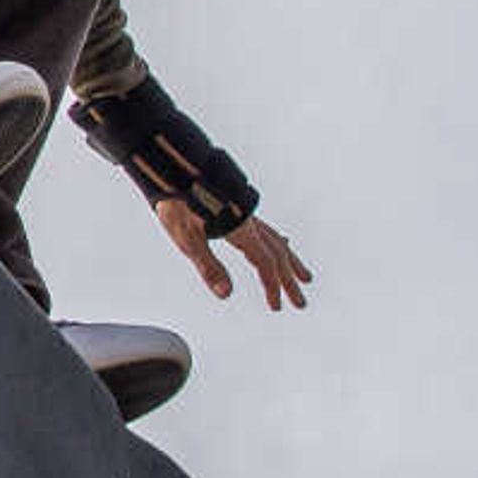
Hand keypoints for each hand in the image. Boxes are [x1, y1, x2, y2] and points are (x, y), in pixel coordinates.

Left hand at [156, 202, 314, 309]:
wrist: (173, 171)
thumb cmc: (177, 203)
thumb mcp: (189, 240)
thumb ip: (209, 267)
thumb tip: (226, 294)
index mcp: (242, 231)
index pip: (266, 264)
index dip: (273, 286)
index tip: (276, 306)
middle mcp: (250, 222)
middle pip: (278, 255)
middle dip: (289, 280)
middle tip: (300, 303)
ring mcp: (246, 214)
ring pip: (277, 240)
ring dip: (291, 262)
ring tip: (304, 276)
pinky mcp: (238, 208)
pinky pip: (267, 230)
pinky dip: (278, 242)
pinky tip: (281, 243)